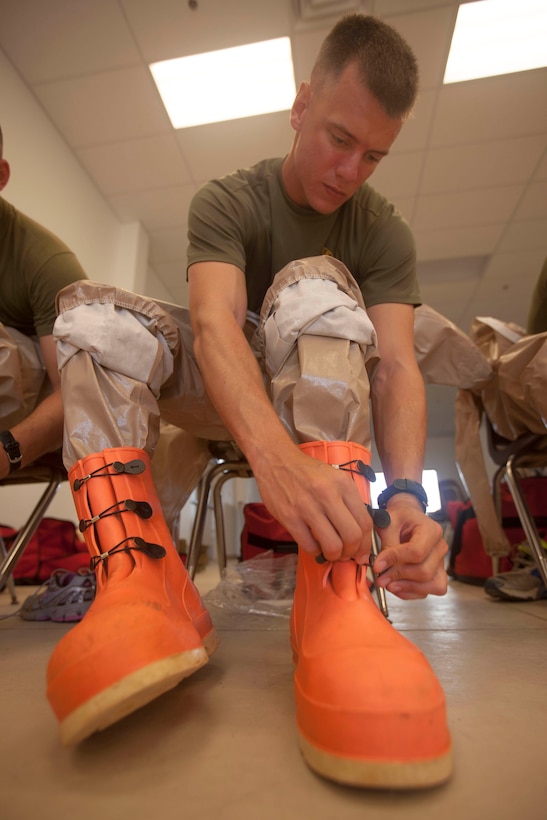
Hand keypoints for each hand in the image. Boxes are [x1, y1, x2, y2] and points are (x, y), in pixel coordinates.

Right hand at [253, 446, 372, 562]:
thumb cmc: (306, 471)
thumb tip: (358, 531)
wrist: (276, 460)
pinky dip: (315, 552)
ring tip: (331, 553)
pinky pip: (309, 545)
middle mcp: (327, 494)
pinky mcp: (290, 517)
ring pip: (332, 545)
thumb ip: (348, 501)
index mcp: (342, 484)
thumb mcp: (334, 477)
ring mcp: (307, 507)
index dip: (366, 543)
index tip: (362, 552)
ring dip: (334, 556)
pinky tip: (315, 546)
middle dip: (352, 552)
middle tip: (347, 555)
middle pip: (352, 536)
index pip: (365, 521)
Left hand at [373, 496, 447, 598]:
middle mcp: (439, 547)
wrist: (407, 519)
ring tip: (387, 583)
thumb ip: (386, 544)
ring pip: (430, 584)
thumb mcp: (388, 523)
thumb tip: (380, 567)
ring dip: (406, 587)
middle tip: (379, 577)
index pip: (417, 552)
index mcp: (431, 530)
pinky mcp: (436, 575)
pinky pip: (427, 591)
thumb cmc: (399, 519)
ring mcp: (440, 563)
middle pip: (424, 571)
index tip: (377, 565)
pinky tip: (396, 586)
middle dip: (398, 576)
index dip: (395, 561)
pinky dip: (410, 592)